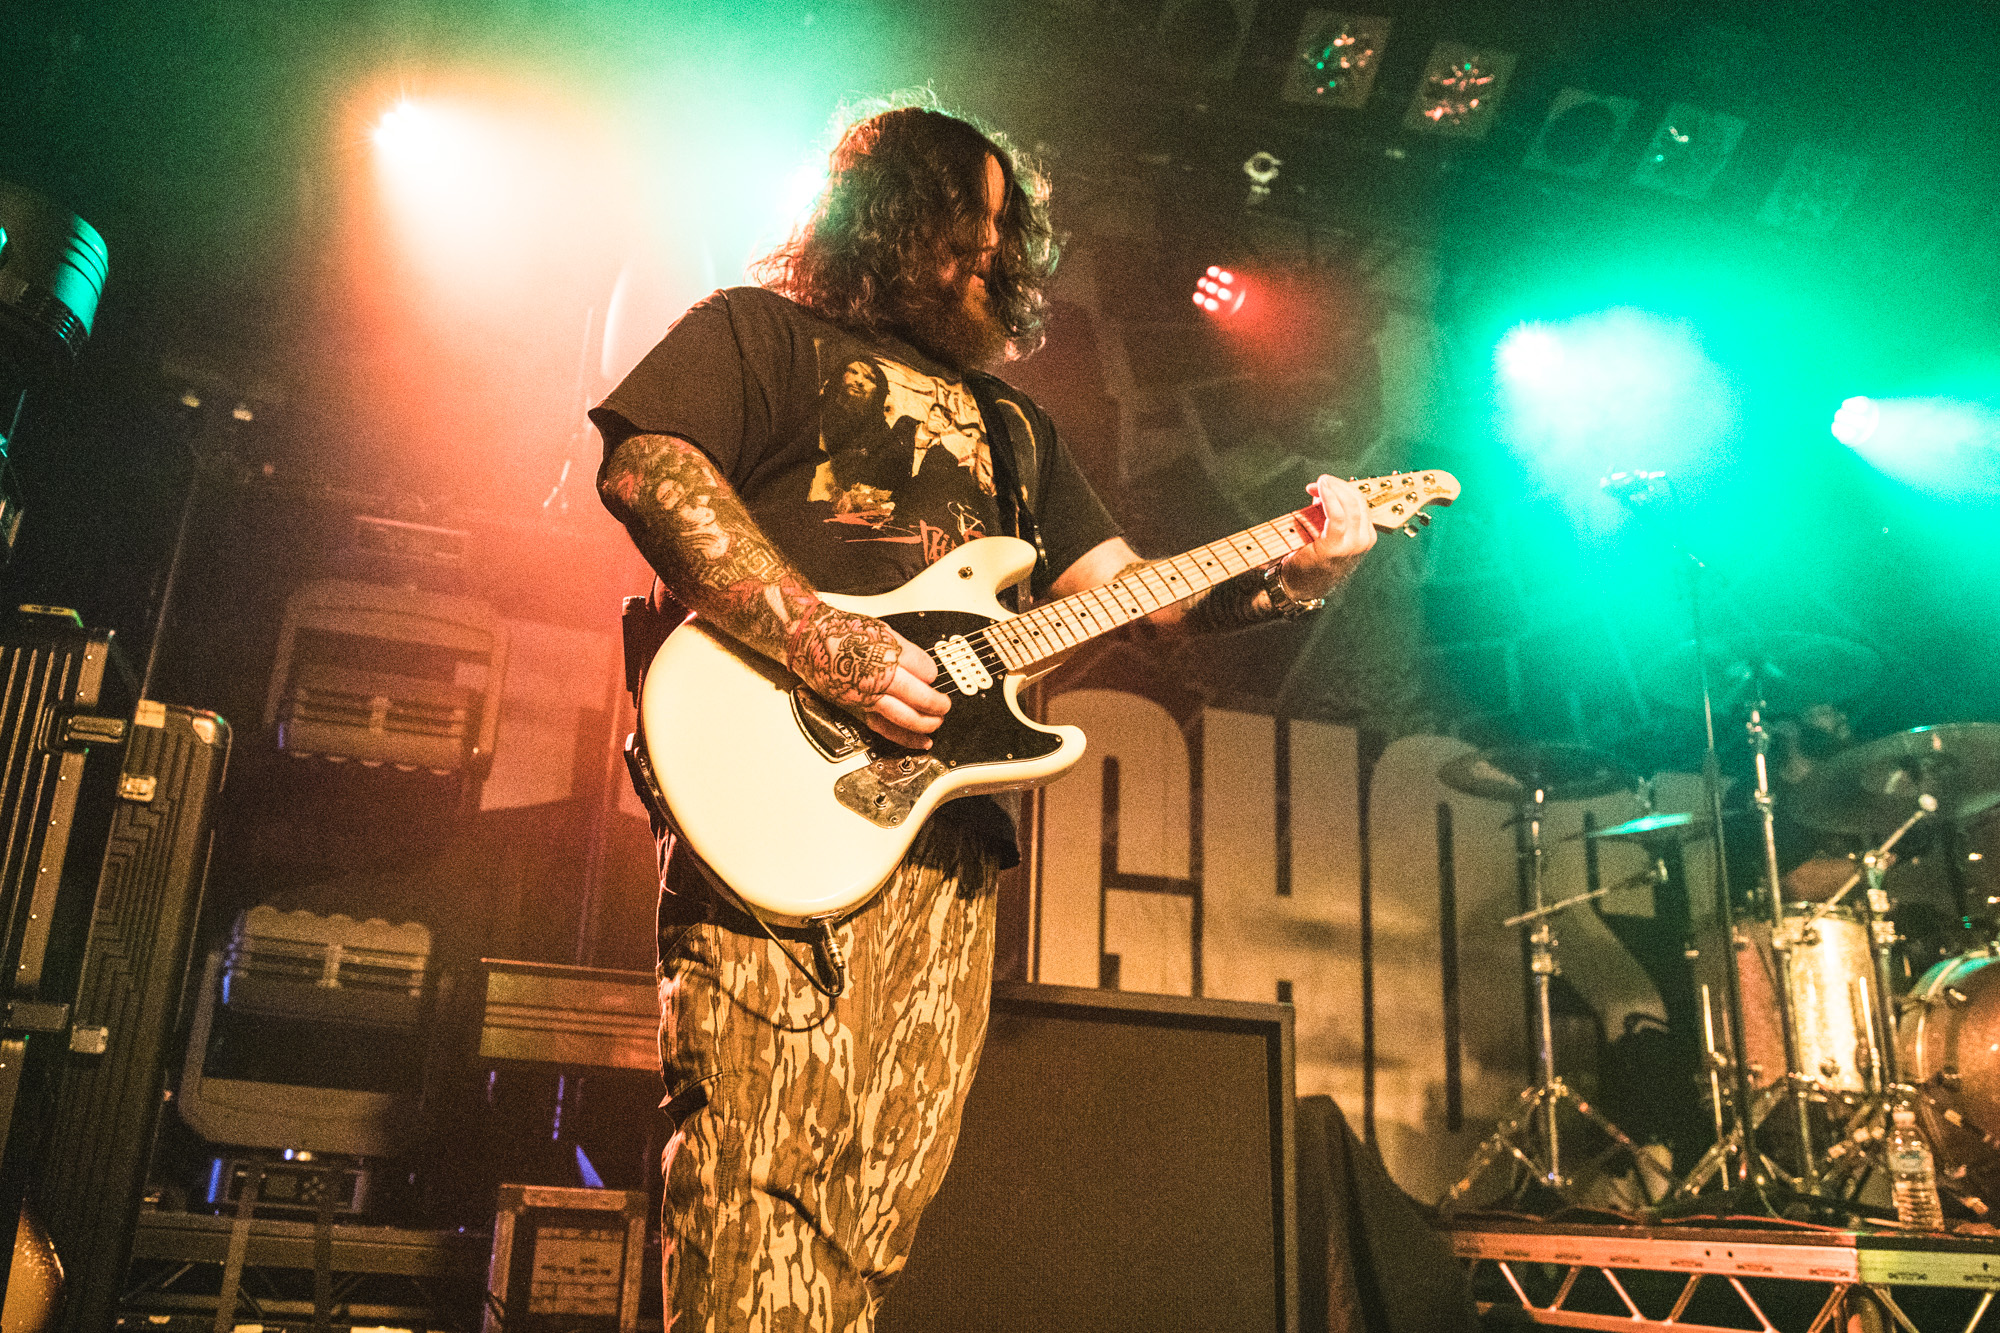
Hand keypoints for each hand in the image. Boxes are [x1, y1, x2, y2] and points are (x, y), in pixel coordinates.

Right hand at [786, 604, 949, 748]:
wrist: (809, 641)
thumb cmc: (841, 633)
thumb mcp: (881, 631)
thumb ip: (905, 651)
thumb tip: (924, 668)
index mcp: (885, 655)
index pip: (924, 670)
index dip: (932, 674)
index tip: (932, 675)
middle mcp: (876, 678)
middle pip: (918, 697)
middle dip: (937, 704)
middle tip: (945, 705)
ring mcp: (865, 696)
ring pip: (903, 717)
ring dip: (925, 723)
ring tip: (937, 723)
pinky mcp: (855, 709)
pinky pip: (883, 728)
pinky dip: (904, 737)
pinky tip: (919, 741)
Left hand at [1277, 474, 1378, 600]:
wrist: (1300, 585)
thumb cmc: (1312, 558)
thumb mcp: (1326, 531)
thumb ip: (1327, 511)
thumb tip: (1320, 488)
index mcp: (1365, 535)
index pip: (1360, 502)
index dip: (1342, 488)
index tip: (1324, 482)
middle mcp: (1364, 540)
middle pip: (1357, 501)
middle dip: (1338, 486)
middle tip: (1321, 481)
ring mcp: (1353, 544)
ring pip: (1350, 505)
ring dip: (1333, 489)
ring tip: (1319, 483)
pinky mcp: (1337, 546)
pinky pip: (1338, 516)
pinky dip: (1329, 499)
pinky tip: (1321, 490)